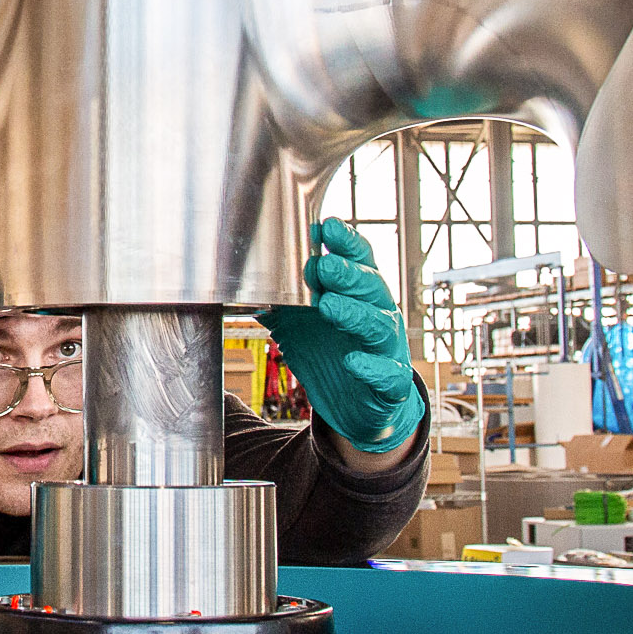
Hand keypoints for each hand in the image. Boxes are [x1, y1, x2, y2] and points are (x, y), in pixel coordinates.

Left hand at [257, 220, 425, 452]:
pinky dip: (372, 368)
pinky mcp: (392, 382)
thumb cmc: (332, 352)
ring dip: (355, 314)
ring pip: (379, 325)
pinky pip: (388, 374)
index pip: (360, 260)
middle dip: (348, 274)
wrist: (359, 407)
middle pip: (371, 286)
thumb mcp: (302, 323)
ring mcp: (388, 348)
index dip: (347, 242)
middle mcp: (379, 314)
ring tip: (329, 305)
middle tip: (324, 266)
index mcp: (360, 293)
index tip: (328, 226)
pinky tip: (353, 361)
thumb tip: (241, 280)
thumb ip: (281, 300)